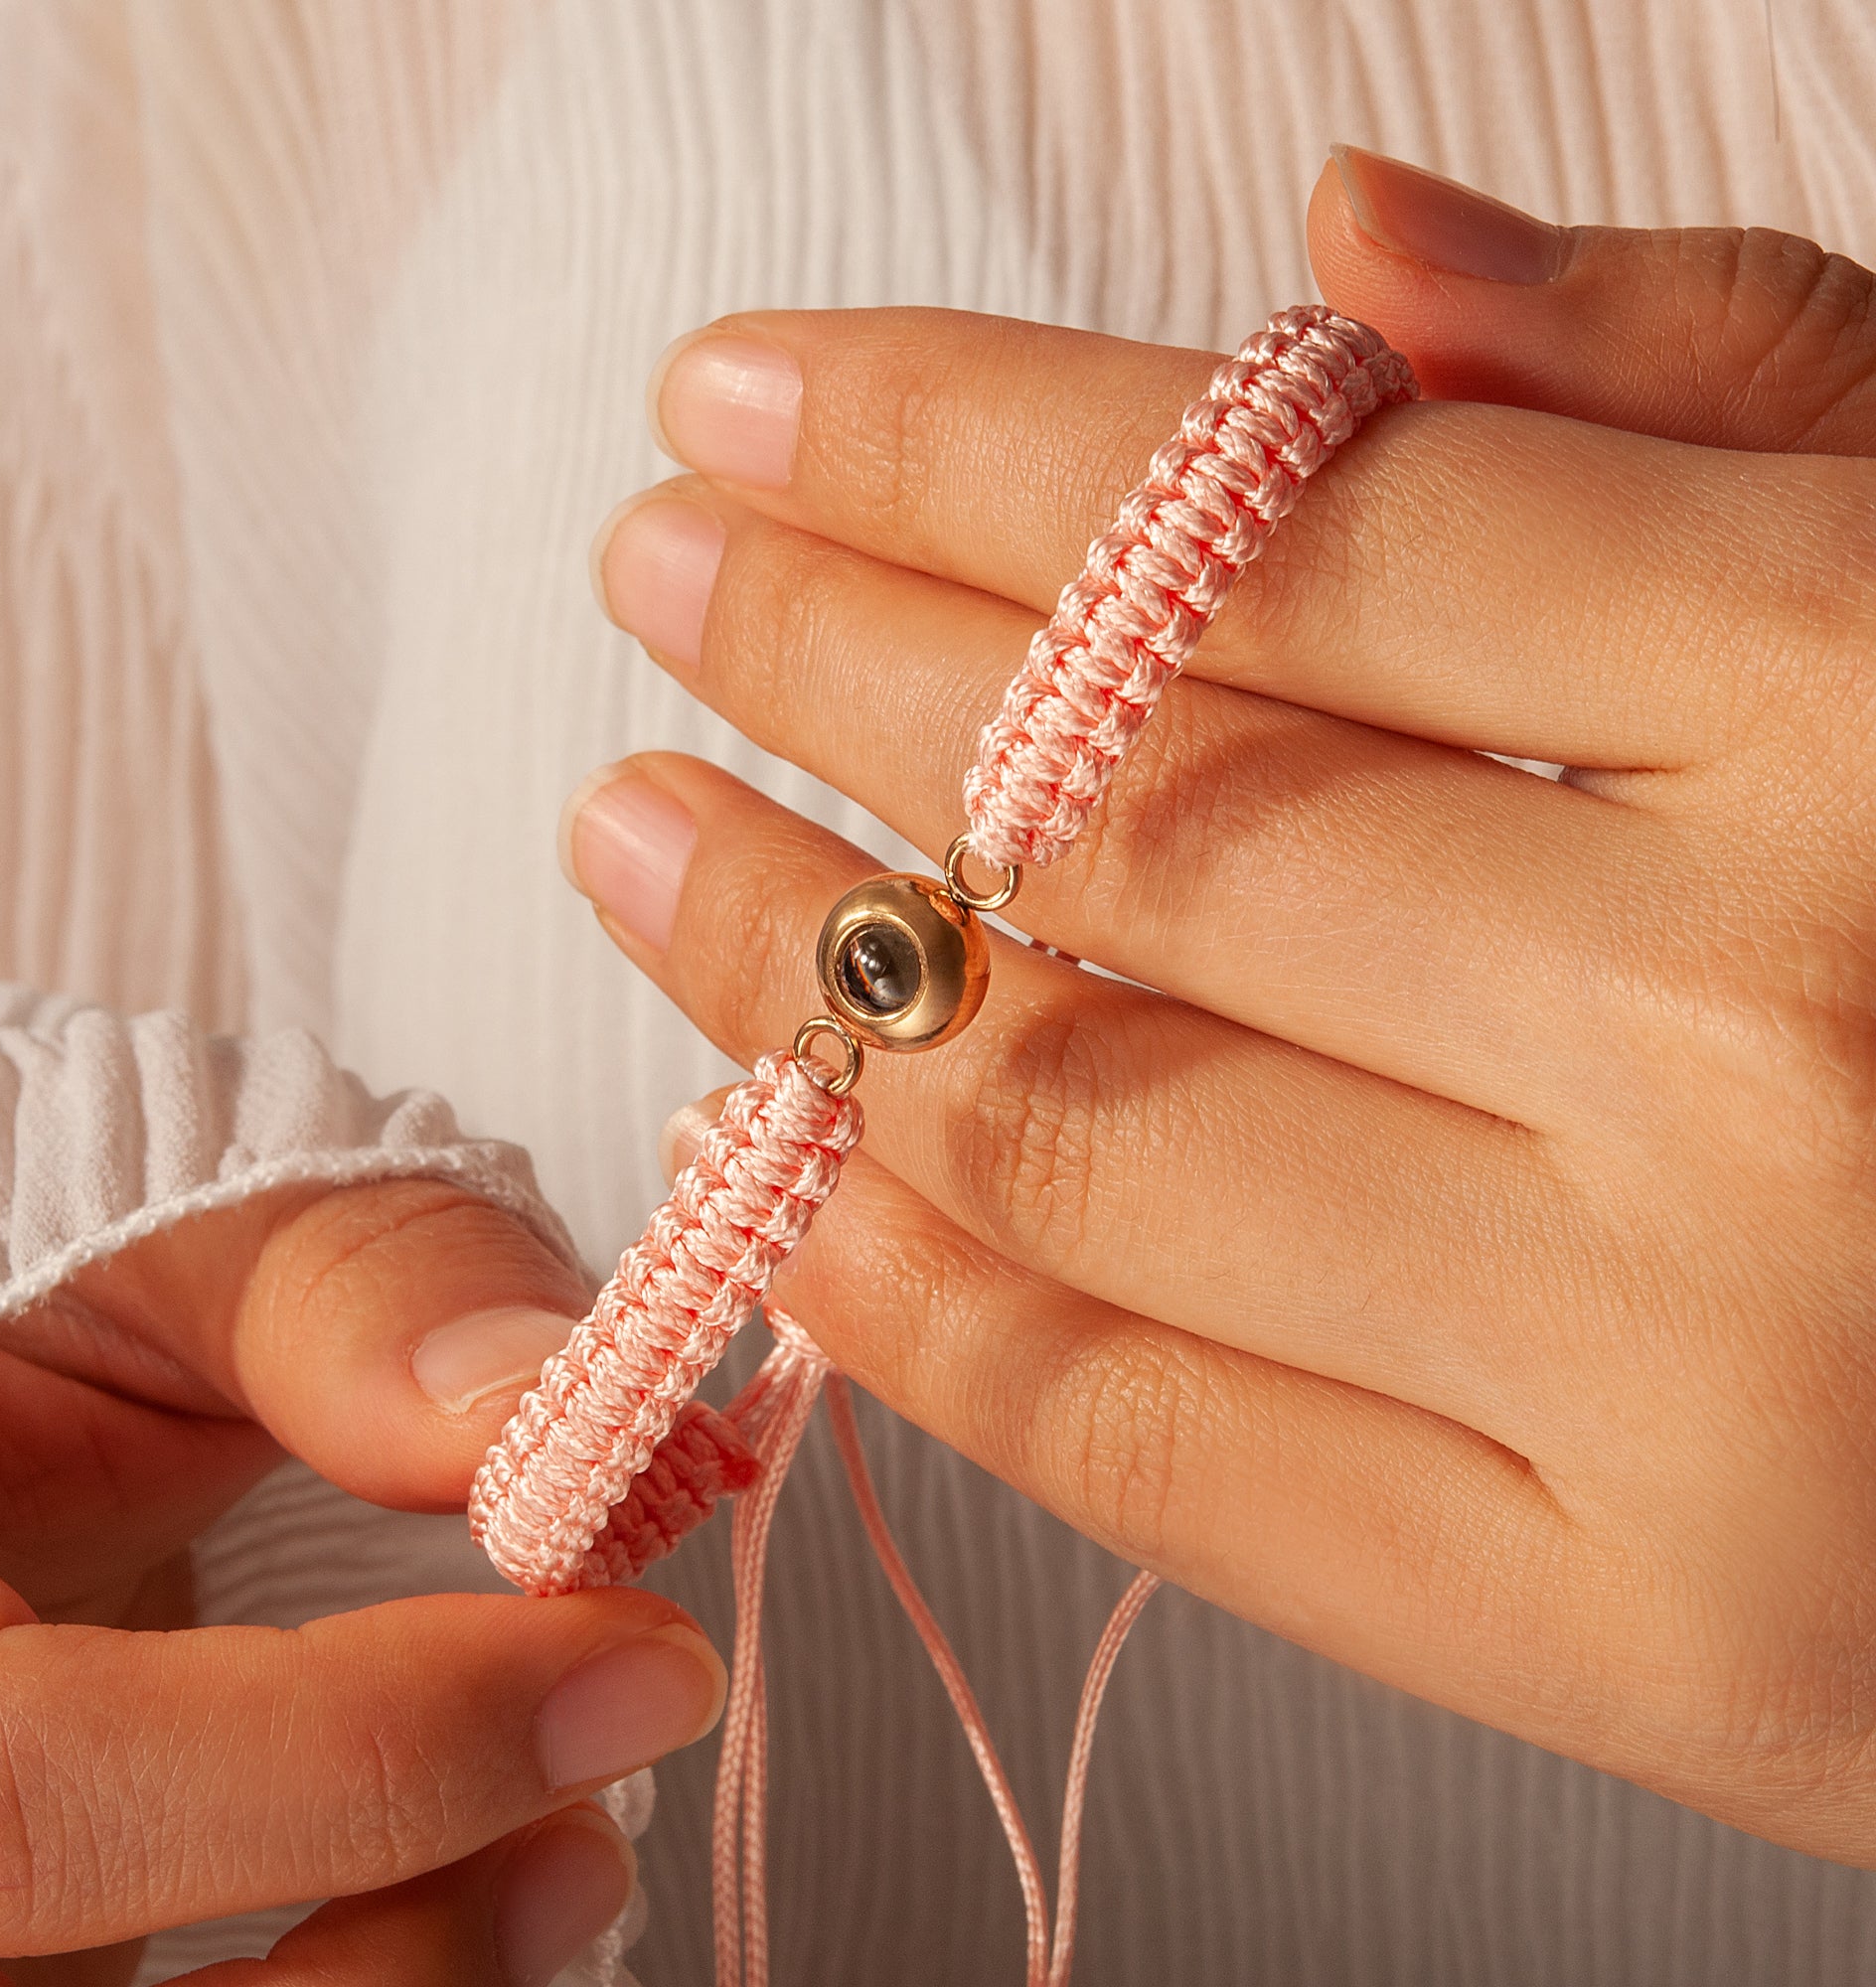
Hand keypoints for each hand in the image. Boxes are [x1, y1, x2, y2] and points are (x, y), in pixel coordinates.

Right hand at [0, 1178, 726, 1983]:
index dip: (351, 1756)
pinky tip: (477, 1903)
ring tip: (566, 1861)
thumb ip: (355, 1295)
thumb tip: (540, 1412)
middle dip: (366, 1963)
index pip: (4, 1771)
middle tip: (595, 1820)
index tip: (631, 1665)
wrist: (26, 1364)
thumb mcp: (201, 1228)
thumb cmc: (89, 1268)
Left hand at [568, 151, 1875, 1862]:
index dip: (945, 441)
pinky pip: (1151, 1447)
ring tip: (652, 849)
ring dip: (803, 981)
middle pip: (1122, 825)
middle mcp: (1755, 1051)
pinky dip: (918, 1308)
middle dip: (825, 676)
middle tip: (657, 592)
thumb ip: (1723, 380)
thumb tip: (1341, 261)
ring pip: (1076, 1139)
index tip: (738, 408)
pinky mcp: (1630, 1652)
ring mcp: (1680, 1389)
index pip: (1263, 530)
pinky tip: (773, 1172)